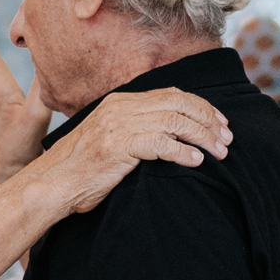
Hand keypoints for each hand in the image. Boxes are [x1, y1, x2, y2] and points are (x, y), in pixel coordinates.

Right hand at [34, 88, 232, 216]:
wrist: (52, 184)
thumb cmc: (82, 170)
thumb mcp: (110, 140)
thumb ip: (135, 130)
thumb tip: (170, 134)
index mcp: (120, 102)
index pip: (171, 94)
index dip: (201, 106)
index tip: (220, 123)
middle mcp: (121, 107)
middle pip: (178, 103)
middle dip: (208, 120)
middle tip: (227, 139)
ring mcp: (118, 125)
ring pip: (175, 121)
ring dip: (203, 137)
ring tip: (219, 152)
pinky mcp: (118, 146)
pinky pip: (161, 143)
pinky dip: (183, 151)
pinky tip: (196, 161)